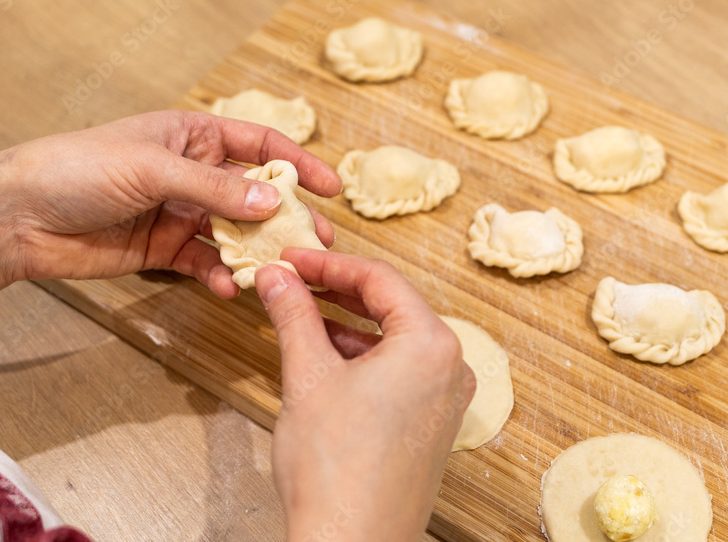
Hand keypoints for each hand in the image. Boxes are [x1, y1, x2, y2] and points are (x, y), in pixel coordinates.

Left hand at [0, 110, 339, 296]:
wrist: (20, 217)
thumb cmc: (79, 168)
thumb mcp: (153, 168)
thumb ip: (215, 187)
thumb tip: (273, 199)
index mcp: (192, 135)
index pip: (259, 143)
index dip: (298, 162)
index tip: (331, 188)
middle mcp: (192, 173)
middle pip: (254, 193)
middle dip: (286, 217)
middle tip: (316, 243)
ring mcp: (180, 213)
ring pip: (235, 232)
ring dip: (258, 250)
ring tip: (282, 271)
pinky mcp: (164, 250)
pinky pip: (206, 262)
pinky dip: (222, 274)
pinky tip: (231, 287)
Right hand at [255, 249, 476, 541]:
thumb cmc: (335, 469)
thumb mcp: (307, 375)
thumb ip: (293, 315)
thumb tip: (276, 277)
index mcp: (431, 343)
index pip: (379, 279)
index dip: (329, 264)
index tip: (292, 259)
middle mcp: (451, 366)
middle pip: (392, 305)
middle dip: (338, 291)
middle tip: (293, 279)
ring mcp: (445, 398)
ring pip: (394, 339)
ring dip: (348, 324)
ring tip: (301, 313)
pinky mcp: (433, 424)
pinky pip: (400, 371)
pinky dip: (363, 356)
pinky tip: (326, 355)